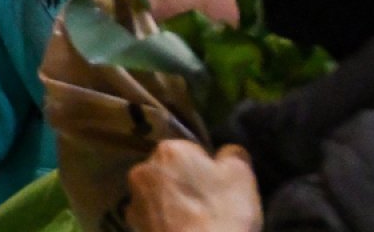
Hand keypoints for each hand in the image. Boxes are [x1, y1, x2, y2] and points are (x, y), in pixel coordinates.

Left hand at [126, 141, 260, 231]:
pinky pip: (153, 215)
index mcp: (169, 150)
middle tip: (210, 204)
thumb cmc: (222, 212)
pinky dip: (164, 221)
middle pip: (171, 171)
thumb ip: (233, 156)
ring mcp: (133, 198)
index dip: (209, 169)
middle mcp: (143, 168)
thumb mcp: (242, 176)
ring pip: (159, 193)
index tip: (219, 187)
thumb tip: (227, 153)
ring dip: (173, 202)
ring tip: (196, 222)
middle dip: (187, 183)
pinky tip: (182, 231)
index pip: (191, 150)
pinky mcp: (132, 224)